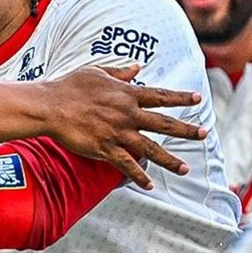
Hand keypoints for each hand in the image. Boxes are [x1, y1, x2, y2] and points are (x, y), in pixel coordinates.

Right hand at [39, 65, 204, 189]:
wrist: (50, 107)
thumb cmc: (68, 86)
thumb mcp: (96, 72)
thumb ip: (120, 72)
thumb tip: (137, 68)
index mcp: (127, 94)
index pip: (161, 96)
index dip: (181, 98)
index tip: (197, 99)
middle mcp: (128, 114)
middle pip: (163, 124)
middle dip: (185, 130)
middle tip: (203, 135)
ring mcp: (118, 133)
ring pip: (151, 148)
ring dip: (170, 160)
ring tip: (184, 169)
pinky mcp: (105, 149)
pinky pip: (126, 165)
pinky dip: (139, 176)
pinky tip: (149, 184)